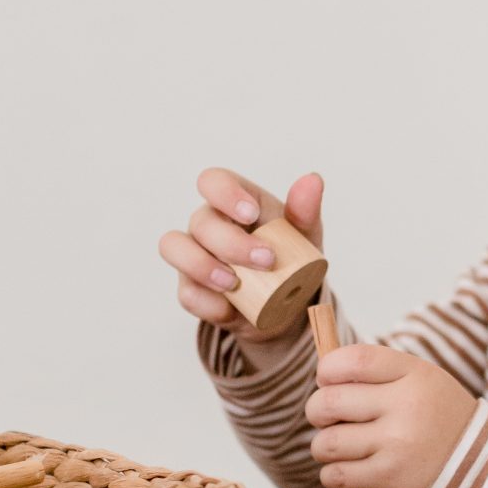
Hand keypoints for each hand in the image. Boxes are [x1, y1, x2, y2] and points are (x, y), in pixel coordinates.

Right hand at [161, 168, 324, 337]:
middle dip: (232, 243)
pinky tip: (229, 307)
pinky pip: (187, 293)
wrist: (286, 305)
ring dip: (203, 266)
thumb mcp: (304, 235)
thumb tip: (312, 180)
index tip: (251, 215)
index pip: (213, 181)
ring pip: (175, 248)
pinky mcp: (191, 288)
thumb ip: (306, 209)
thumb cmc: (290, 258)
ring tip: (234, 284)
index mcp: (234, 202)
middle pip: (201, 221)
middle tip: (266, 261)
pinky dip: (207, 302)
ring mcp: (193, 255)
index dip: (226, 194)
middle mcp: (207, 223)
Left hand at [306, 345, 477, 487]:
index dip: (328, 371)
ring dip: (324, 448)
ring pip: (326, 443)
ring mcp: (398, 443)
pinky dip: (333, 475)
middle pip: (329, 402)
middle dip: (318, 413)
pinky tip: (351, 471)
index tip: (328, 382)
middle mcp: (407, 405)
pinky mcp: (389, 477)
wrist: (483, 471)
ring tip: (341, 449)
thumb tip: (322, 373)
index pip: (353, 360)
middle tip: (329, 420)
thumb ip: (379, 373)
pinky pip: (335, 475)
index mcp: (416, 374)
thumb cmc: (440, 423)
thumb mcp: (424, 383)